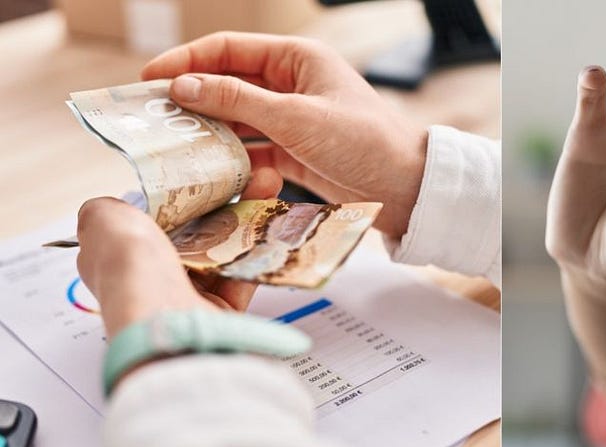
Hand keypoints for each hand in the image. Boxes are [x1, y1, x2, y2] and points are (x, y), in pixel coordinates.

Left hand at [76, 169, 281, 338]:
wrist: (166, 318)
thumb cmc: (130, 270)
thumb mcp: (101, 220)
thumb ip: (104, 208)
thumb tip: (112, 205)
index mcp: (121, 259)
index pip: (155, 222)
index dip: (183, 197)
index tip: (208, 176)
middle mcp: (154, 280)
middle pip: (195, 233)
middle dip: (225, 204)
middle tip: (251, 179)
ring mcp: (188, 296)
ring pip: (223, 251)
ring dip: (248, 221)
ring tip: (268, 192)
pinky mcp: (221, 311)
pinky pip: (242, 276)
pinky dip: (259, 252)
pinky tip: (272, 226)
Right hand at [140, 31, 428, 238]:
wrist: (408, 188)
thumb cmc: (365, 142)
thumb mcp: (296, 118)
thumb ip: (237, 102)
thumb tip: (183, 87)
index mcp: (297, 58)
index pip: (228, 50)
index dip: (186, 62)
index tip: (148, 82)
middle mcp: (292, 84)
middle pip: (227, 85)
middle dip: (192, 101)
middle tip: (152, 122)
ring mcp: (293, 120)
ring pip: (237, 121)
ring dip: (211, 134)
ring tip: (175, 149)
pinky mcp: (295, 153)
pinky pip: (253, 151)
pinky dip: (235, 161)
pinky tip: (215, 173)